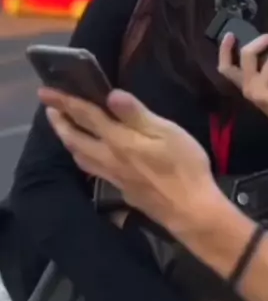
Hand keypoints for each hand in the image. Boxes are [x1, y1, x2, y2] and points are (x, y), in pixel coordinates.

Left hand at [38, 87, 218, 236]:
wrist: (189, 210)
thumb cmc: (183, 165)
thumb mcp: (166, 132)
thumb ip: (136, 114)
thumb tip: (111, 95)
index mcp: (119, 140)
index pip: (86, 116)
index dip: (65, 101)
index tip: (45, 90)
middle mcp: (109, 158)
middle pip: (75, 138)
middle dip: (59, 121)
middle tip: (48, 106)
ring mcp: (113, 176)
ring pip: (79, 156)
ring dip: (67, 139)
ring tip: (62, 128)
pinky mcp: (120, 189)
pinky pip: (91, 168)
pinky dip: (81, 155)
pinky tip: (87, 155)